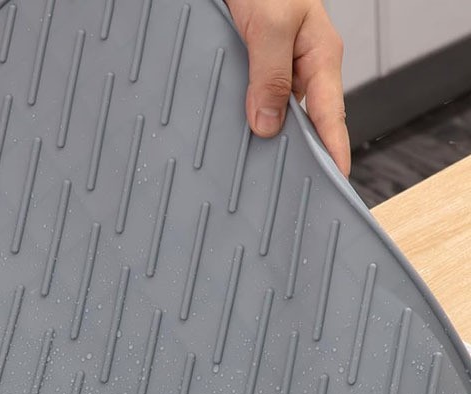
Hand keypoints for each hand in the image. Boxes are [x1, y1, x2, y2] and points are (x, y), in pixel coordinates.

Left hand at [227, 0, 350, 175]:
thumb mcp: (269, 25)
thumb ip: (269, 76)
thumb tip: (269, 126)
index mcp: (319, 57)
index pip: (332, 117)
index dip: (335, 151)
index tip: (336, 182)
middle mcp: (300, 67)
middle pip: (304, 123)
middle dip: (295, 156)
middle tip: (284, 194)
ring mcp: (278, 70)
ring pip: (275, 115)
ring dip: (263, 141)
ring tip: (253, 177)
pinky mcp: (254, 68)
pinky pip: (253, 102)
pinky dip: (244, 123)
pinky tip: (231, 141)